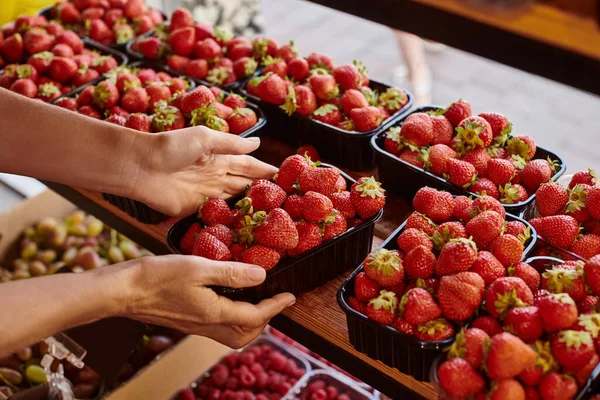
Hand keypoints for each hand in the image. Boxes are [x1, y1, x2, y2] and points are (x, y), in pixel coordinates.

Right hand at [121, 255, 295, 348]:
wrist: (123, 291)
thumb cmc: (157, 277)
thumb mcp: (198, 267)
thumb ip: (231, 273)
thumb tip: (261, 276)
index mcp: (214, 313)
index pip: (255, 316)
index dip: (276, 306)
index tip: (290, 296)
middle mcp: (207, 325)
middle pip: (246, 335)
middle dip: (265, 321)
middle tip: (275, 301)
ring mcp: (196, 326)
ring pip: (232, 335)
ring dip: (250, 323)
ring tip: (257, 302)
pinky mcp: (188, 322)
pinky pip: (218, 328)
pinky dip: (233, 319)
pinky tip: (231, 300)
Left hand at [128, 126, 276, 216]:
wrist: (140, 167)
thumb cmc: (171, 147)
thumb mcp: (205, 138)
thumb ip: (231, 143)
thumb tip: (258, 143)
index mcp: (220, 157)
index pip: (249, 165)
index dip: (266, 171)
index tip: (285, 178)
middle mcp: (216, 176)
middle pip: (244, 185)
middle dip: (263, 192)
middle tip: (285, 202)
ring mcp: (206, 194)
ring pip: (234, 202)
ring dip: (250, 207)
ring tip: (273, 217)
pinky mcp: (195, 210)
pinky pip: (217, 216)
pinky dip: (231, 221)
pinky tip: (245, 228)